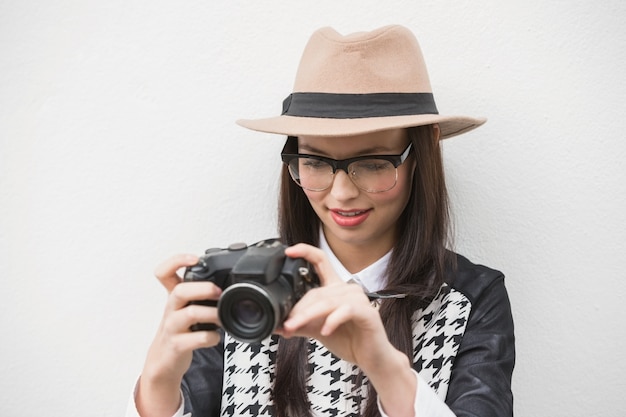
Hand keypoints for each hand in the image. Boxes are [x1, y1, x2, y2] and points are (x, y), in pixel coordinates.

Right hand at [136, 254, 222, 416]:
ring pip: (189, 314)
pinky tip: (216, 337)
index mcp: (174, 297)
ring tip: (222, 317)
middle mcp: (171, 309)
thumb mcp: (186, 308)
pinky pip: (195, 339)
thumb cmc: (180, 330)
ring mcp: (172, 327)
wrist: (164, 361)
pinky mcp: (177, 345)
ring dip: (211, 313)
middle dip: (202, 288)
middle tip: (219, 292)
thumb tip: (228, 285)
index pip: (164, 273)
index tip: (195, 259)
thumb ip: (200, 295)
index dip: (177, 261)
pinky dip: (210, 337)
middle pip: (179, 291)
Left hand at [277, 244, 393, 371]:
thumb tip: (278, 325)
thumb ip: (300, 324)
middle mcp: (347, 290)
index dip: (305, 252)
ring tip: (293, 328)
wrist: (371, 358)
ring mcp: (358, 299)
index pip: (321, 262)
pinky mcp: (367, 312)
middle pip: (316, 292)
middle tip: (285, 324)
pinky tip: (324, 332)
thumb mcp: (317, 329)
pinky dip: (331, 321)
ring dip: (307, 315)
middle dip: (297, 309)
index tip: (289, 251)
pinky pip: (345, 311)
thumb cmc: (349, 340)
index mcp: (335, 288)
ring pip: (327, 302)